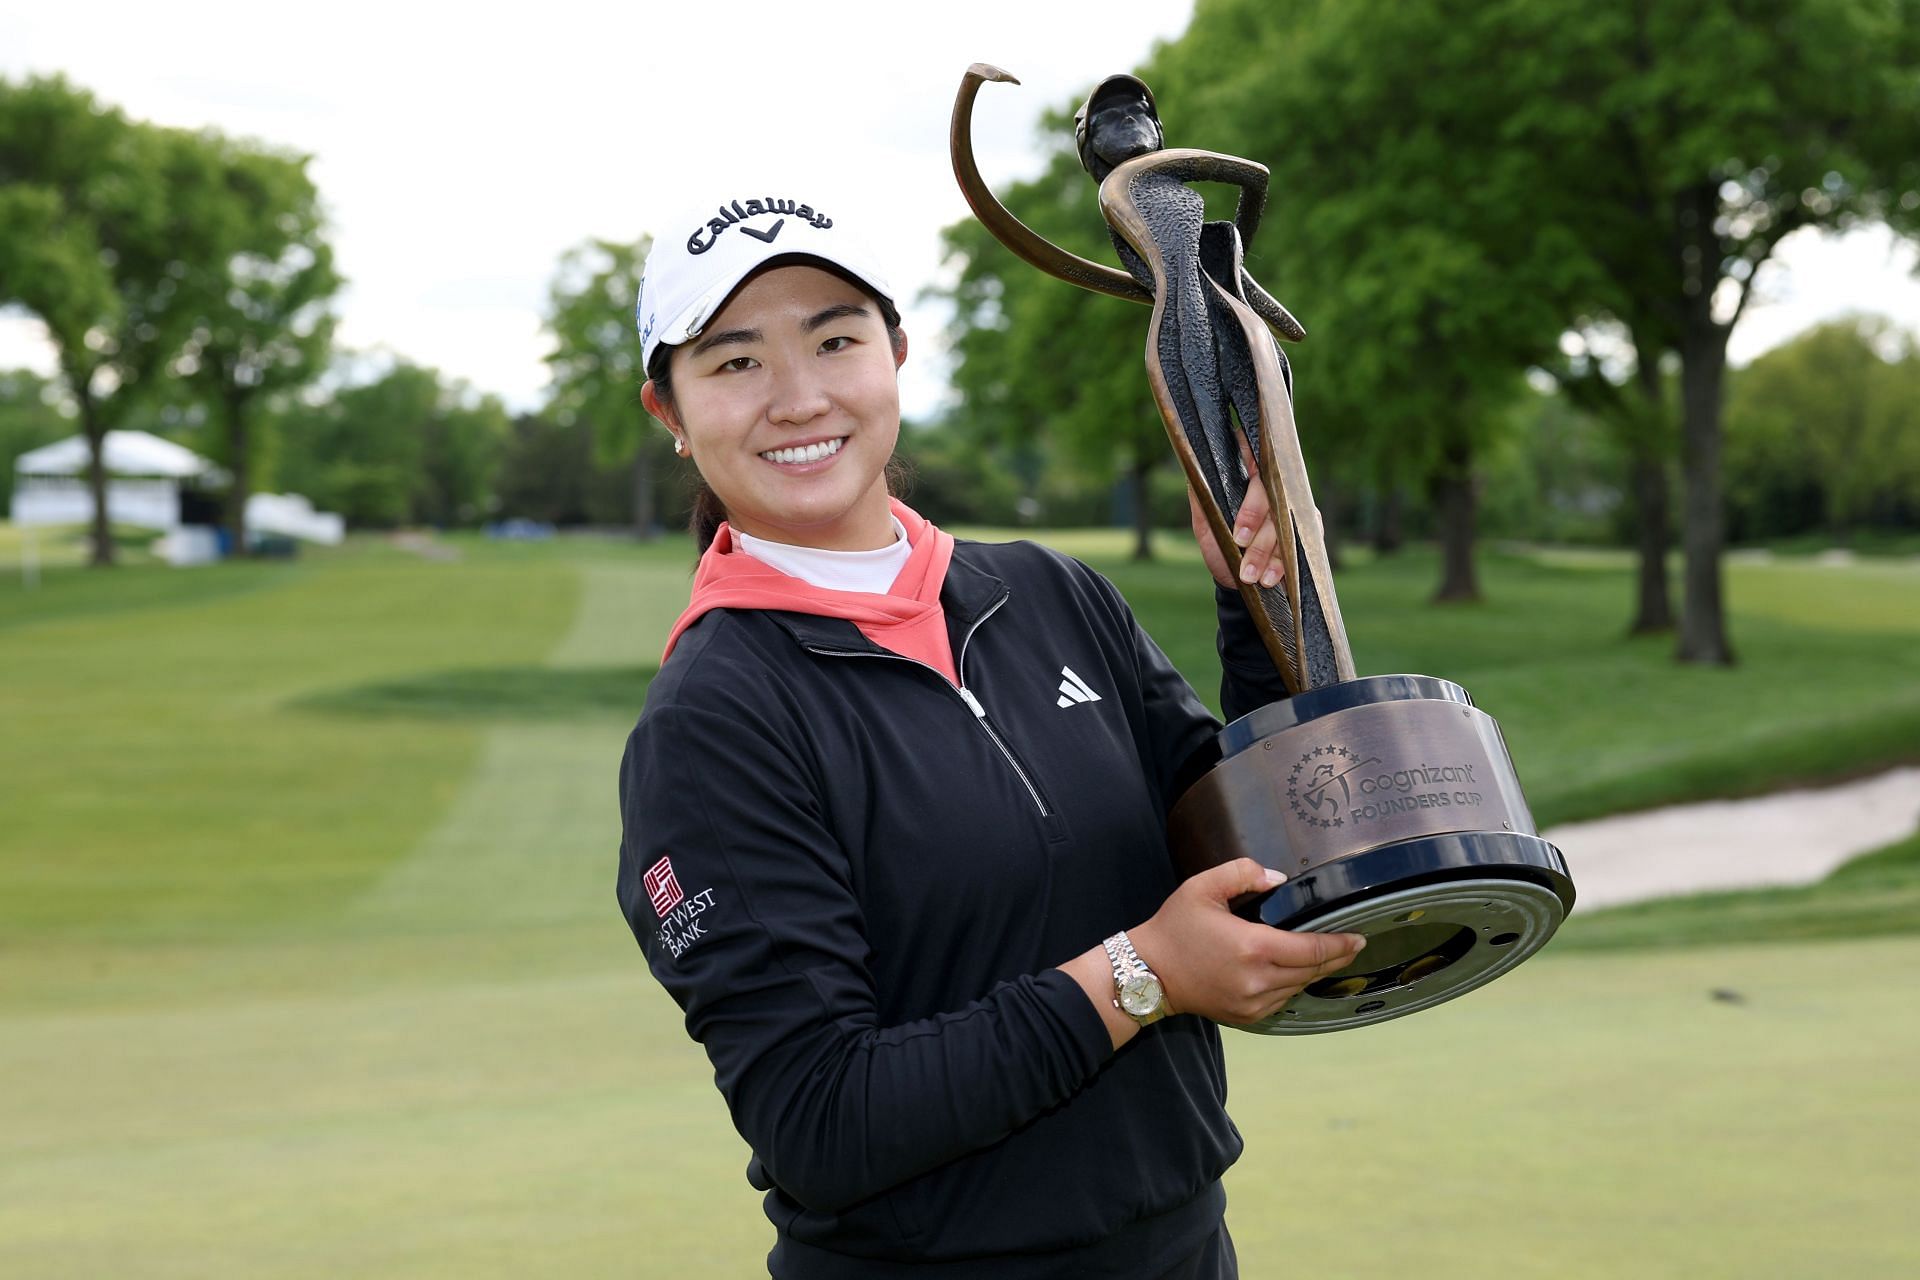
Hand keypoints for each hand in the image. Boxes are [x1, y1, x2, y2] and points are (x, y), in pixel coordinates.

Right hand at [1130, 859, 1366, 1025]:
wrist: (1148, 972)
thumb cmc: (1175, 927)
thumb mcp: (1203, 887)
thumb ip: (1244, 872)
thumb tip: (1279, 880)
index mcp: (1254, 947)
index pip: (1313, 950)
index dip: (1341, 944)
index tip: (1359, 937)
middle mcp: (1259, 980)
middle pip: (1313, 971)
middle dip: (1336, 957)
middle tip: (1352, 944)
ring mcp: (1253, 1003)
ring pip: (1299, 987)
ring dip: (1314, 972)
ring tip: (1325, 955)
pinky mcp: (1246, 1016)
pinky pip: (1282, 1000)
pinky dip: (1292, 985)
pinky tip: (1293, 971)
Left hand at [1189, 436, 1283, 591]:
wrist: (1237, 582)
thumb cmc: (1220, 546)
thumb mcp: (1205, 524)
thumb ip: (1201, 498)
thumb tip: (1194, 470)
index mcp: (1248, 480)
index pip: (1254, 462)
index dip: (1249, 487)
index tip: (1237, 519)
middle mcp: (1275, 489)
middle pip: (1271, 494)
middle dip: (1254, 521)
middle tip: (1239, 543)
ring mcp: (1293, 509)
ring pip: (1284, 523)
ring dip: (1266, 551)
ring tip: (1249, 575)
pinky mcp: (1307, 529)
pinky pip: (1298, 543)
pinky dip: (1281, 563)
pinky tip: (1269, 577)